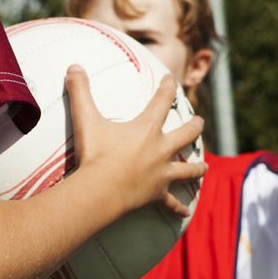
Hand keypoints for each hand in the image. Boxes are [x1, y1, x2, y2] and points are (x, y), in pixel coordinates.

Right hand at [67, 66, 204, 217]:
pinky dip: (178, 207)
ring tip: (204, 167)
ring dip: (197, 167)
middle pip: (185, 135)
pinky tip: (186, 212)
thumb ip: (80, 92)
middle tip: (199, 122)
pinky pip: (171, 203)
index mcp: (147, 129)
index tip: (171, 80)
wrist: (100, 190)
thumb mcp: (86, 120)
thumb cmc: (95, 154)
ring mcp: (161, 173)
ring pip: (188, 169)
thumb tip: (73, 66)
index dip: (167, 88)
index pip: (162, 101)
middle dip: (194, 126)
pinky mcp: (156, 194)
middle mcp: (161, 149)